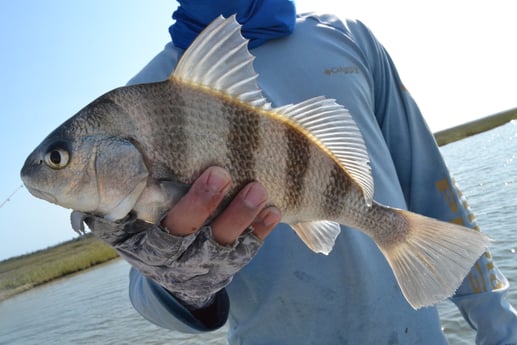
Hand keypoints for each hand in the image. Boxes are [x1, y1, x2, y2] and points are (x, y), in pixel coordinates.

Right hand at [85, 166, 280, 308]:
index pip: (118, 222)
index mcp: (127, 234)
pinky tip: (272, 209)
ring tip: (256, 188)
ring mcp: (192, 264)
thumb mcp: (131, 203)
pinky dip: (259, 230)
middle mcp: (158, 254)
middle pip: (176, 230)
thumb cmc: (154, 216)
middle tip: (218, 172)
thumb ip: (125, 174)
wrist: (179, 273)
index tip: (144, 173)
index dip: (129, 203)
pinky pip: (243, 252)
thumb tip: (114, 128)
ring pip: (216, 242)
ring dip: (238, 215)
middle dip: (198, 203)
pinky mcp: (222, 269)